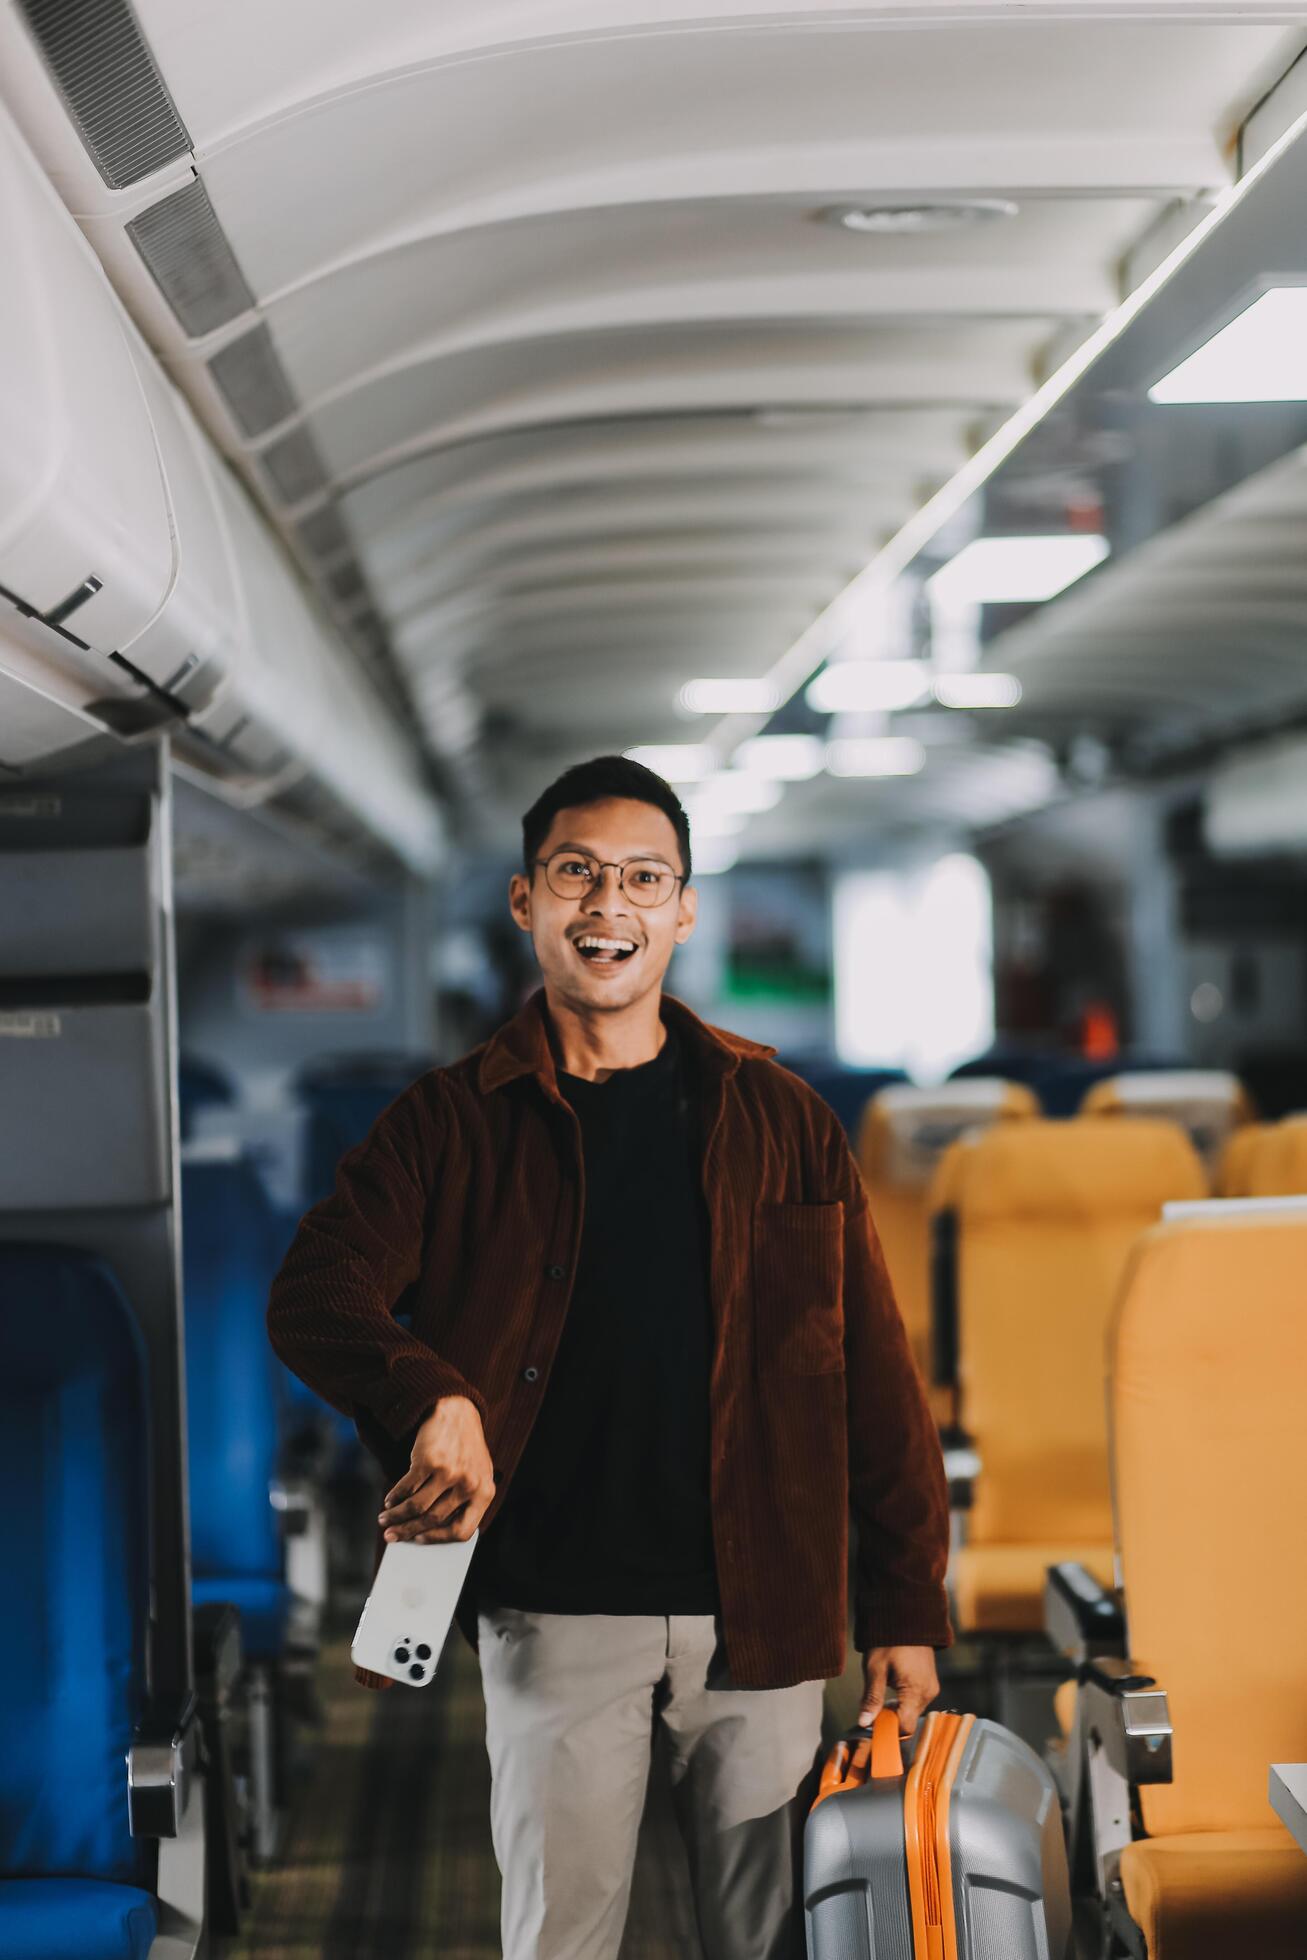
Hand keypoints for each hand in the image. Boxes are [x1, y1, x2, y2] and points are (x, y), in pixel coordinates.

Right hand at [377, 1396, 494, 1543]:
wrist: (457, 1412)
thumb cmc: (465, 1449)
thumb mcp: (477, 1475)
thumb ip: (464, 1502)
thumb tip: (430, 1531)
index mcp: (484, 1493)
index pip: (462, 1531)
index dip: (438, 1539)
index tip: (420, 1540)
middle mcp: (469, 1485)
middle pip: (433, 1520)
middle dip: (408, 1531)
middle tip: (391, 1537)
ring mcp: (449, 1473)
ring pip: (416, 1506)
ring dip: (396, 1516)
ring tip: (385, 1519)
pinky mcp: (429, 1461)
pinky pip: (407, 1488)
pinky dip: (395, 1497)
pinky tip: (389, 1500)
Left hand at [858, 1645, 938, 1738]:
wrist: (907, 1618)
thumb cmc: (889, 1641)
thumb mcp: (875, 1668)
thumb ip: (872, 1698)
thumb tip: (864, 1723)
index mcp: (916, 1691)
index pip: (905, 1726)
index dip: (888, 1730)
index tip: (872, 1726)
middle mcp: (928, 1693)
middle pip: (909, 1720)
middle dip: (890, 1719)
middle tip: (873, 1706)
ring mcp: (932, 1688)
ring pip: (912, 1712)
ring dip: (897, 1709)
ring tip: (883, 1692)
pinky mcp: (931, 1683)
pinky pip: (917, 1701)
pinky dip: (904, 1701)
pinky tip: (892, 1687)